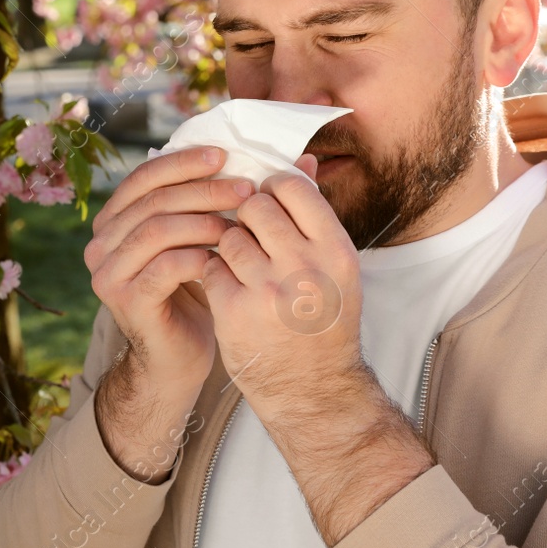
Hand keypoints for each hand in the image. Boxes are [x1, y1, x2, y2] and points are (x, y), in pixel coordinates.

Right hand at [85, 146, 250, 479]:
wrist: (178, 360)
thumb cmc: (199, 294)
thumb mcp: (210, 239)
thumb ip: (235, 198)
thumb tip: (301, 161)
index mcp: (114, 220)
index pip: (145, 176)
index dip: (184, 162)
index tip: (225, 155)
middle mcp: (101, 242)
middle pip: (153, 199)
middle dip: (202, 189)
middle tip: (245, 188)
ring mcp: (107, 272)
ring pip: (157, 228)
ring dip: (203, 218)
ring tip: (241, 221)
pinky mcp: (125, 299)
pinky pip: (165, 265)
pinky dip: (199, 254)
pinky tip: (226, 256)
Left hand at [202, 153, 365, 422]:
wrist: (313, 389)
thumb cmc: (324, 321)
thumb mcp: (335, 268)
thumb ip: (315, 214)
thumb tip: (299, 158)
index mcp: (336, 250)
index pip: (293, 186)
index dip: (273, 188)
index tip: (268, 202)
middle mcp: (305, 267)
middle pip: (254, 205)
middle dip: (247, 215)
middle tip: (251, 234)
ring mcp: (268, 290)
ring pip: (228, 235)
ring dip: (228, 245)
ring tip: (242, 265)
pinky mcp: (235, 311)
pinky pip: (210, 267)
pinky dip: (215, 274)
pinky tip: (229, 288)